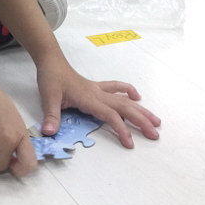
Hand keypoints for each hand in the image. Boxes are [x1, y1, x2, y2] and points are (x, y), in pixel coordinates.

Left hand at [35, 59, 160, 147]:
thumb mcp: (48, 97)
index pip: (110, 115)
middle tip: (155, 135)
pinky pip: (116, 88)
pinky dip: (128, 91)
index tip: (130, 143)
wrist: (51, 60)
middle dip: (141, 121)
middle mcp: (97, 94)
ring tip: (156, 120)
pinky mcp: (96, 87)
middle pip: (124, 107)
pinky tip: (137, 97)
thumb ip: (51, 116)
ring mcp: (98, 90)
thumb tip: (49, 132)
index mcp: (88, 99)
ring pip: (124, 99)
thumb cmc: (50, 78)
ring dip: (140, 109)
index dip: (122, 129)